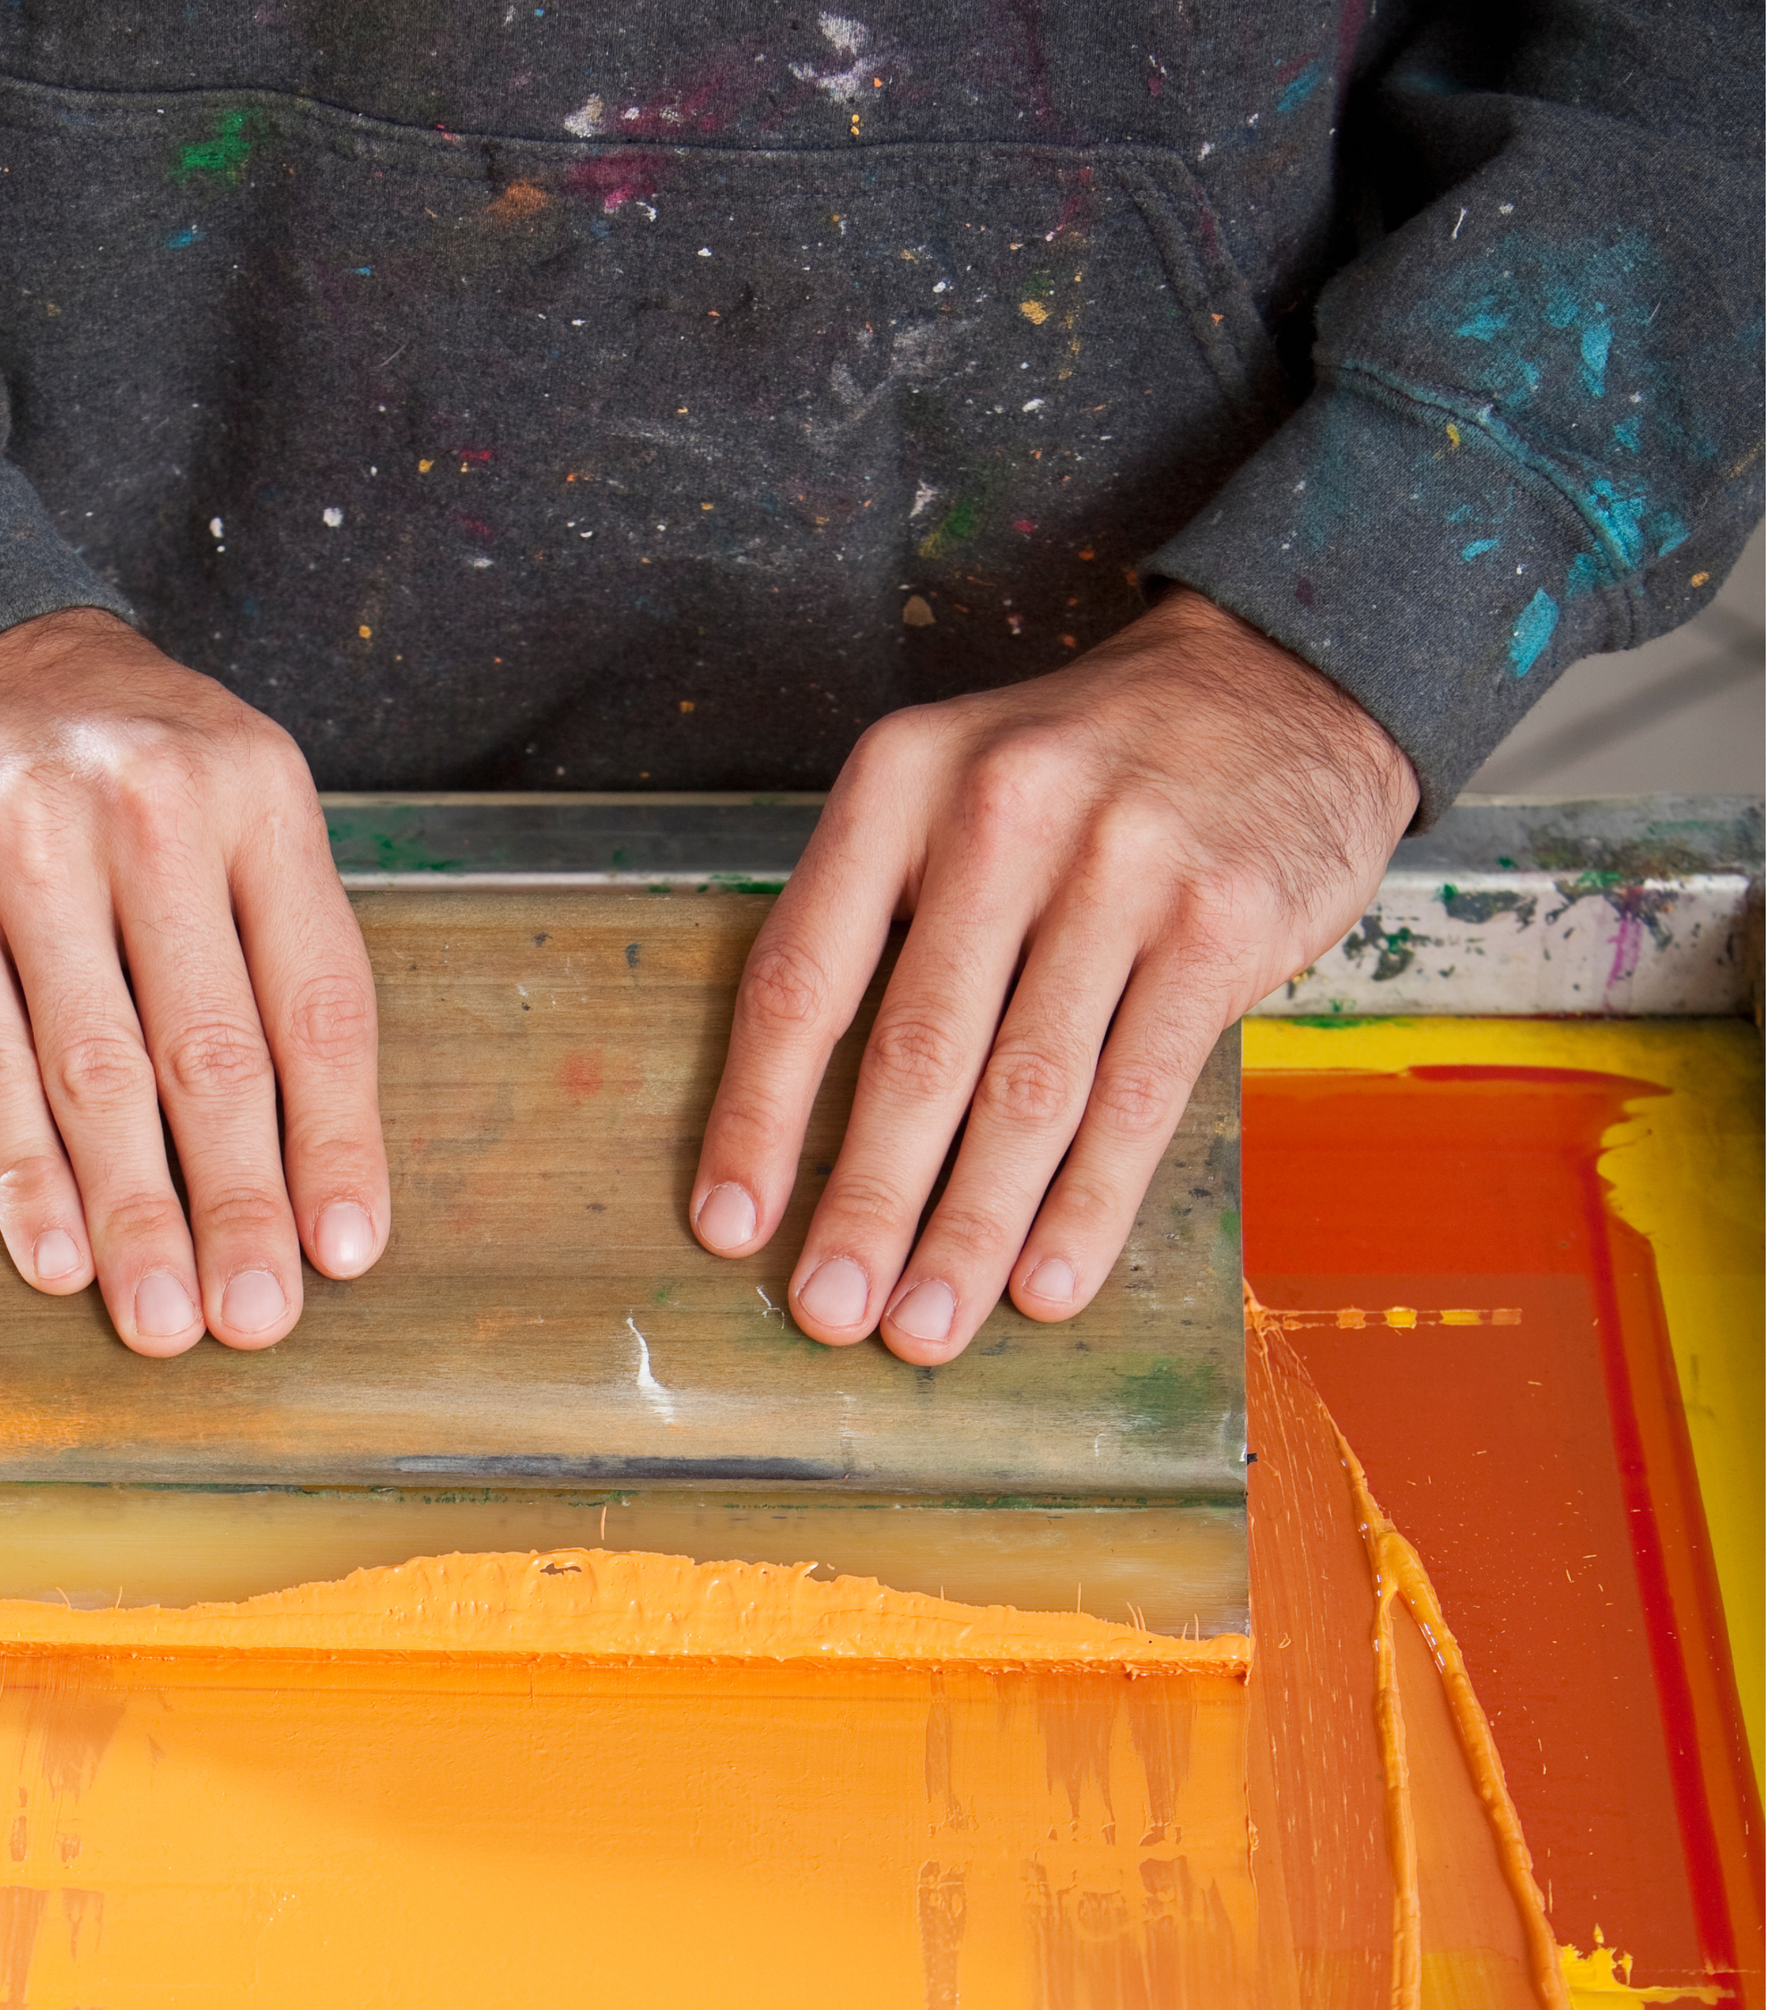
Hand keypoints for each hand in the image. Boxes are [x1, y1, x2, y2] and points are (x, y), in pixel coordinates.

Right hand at [0, 608, 388, 1352]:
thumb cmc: (123, 769)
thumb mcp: (234, 807)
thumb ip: (277, 951)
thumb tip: (316, 1163)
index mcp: (260, 797)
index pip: (317, 1001)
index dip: (337, 1140)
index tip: (347, 1251)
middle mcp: (151, 813)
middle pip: (211, 1051)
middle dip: (238, 1205)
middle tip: (256, 1319)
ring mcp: (26, 846)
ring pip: (96, 1071)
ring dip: (133, 1215)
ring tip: (162, 1318)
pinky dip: (24, 1170)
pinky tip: (56, 1253)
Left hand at [688, 587, 1416, 1358]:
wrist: (1278, 682)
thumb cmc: (1080, 771)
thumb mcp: (951, 789)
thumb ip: (881, 922)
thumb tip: (809, 1129)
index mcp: (899, 784)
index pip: (804, 975)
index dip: (760, 1116)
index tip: (731, 1226)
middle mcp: (1002, 814)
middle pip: (916, 1050)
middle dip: (868, 1203)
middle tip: (832, 1313)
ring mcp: (1121, 866)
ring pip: (1027, 1090)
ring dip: (971, 1229)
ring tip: (927, 1327)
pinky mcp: (1221, 923)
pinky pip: (1138, 1094)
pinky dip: (1087, 1204)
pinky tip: (1047, 1281)